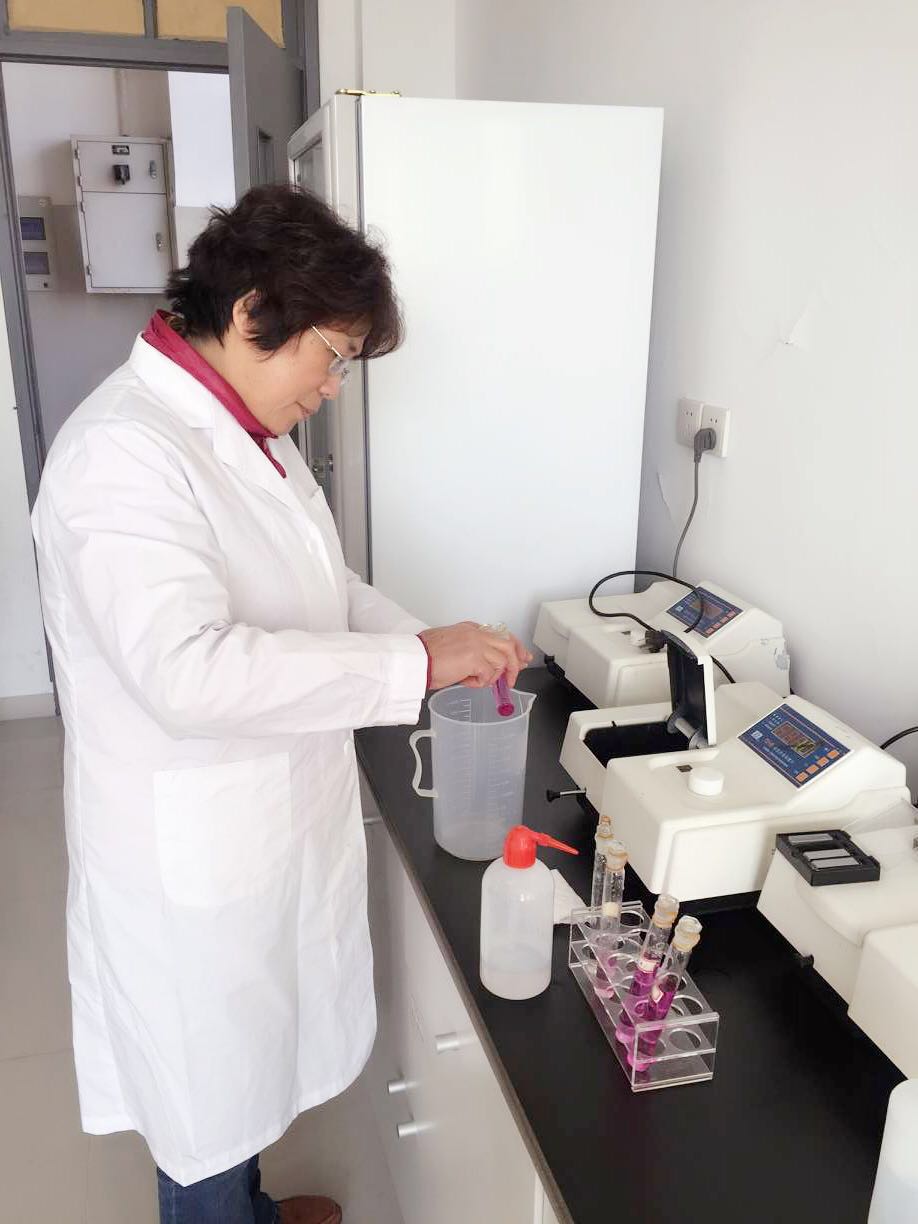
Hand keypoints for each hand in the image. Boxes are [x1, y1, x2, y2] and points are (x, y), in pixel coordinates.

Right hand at [418, 622, 532, 691]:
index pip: (501, 634)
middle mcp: (476, 633)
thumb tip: (486, 666)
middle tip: (511, 680)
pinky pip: (489, 675)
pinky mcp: (475, 658)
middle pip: (509, 646)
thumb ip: (471, 651)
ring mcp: (477, 644)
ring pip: (502, 662)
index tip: (523, 658)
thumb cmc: (426, 656)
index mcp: (471, 628)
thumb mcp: (452, 645)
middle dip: (515, 664)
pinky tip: (466, 682)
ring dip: (492, 677)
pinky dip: (480, 683)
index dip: (516, 648)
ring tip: (476, 681)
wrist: (414, 659)